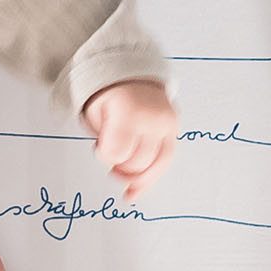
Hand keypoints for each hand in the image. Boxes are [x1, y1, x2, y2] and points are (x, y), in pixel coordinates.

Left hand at [83, 78, 178, 198]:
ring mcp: (167, 125)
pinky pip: (166, 161)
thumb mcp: (95, 114)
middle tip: (110, 163)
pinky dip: (150, 179)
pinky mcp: (175, 131)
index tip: (98, 150)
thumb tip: (113, 166)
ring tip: (122, 181)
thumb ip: (103, 140)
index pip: (118, 153)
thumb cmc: (110, 98)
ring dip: (136, 179)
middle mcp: (153, 118)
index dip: (105, 157)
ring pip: (156, 166)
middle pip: (137, 163)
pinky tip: (135, 192)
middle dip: (121, 169)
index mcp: (129, 111)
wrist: (132, 77)